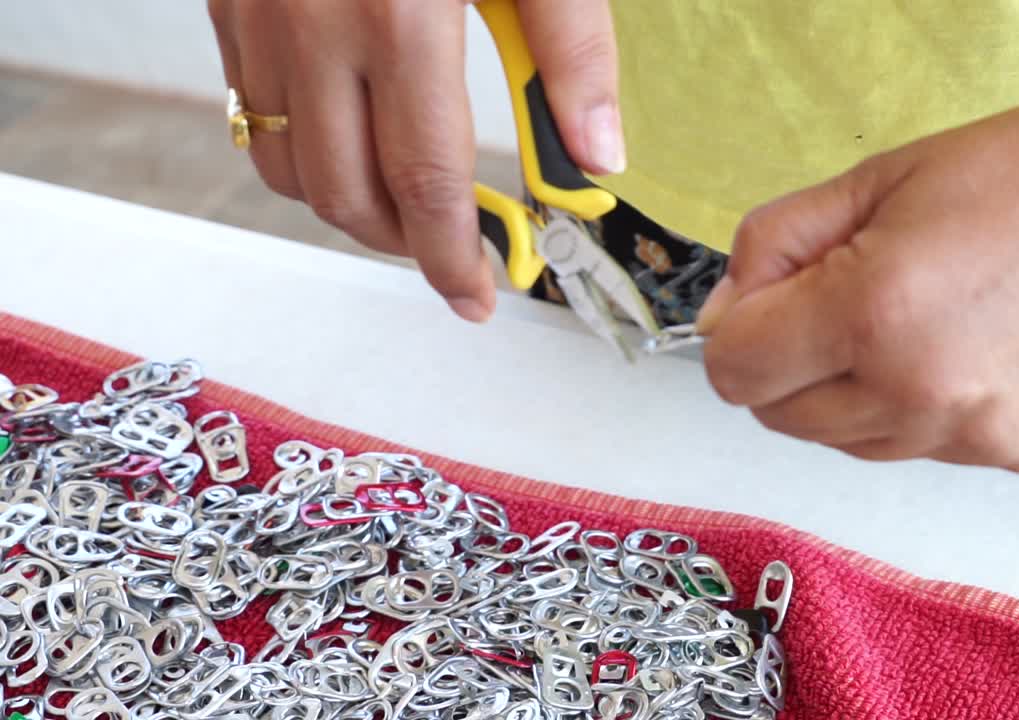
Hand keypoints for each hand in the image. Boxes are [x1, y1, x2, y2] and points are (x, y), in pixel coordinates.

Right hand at [207, 0, 624, 321]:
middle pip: (348, 194)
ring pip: (289, 167)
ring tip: (410, 206)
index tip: (479, 299)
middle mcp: (313, 23)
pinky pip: (255, 114)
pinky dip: (305, 153)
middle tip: (457, 250)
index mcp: (399, 13)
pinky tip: (355, 141)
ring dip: (352, 208)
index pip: (426, 181)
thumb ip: (572, 50)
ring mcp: (259, 14)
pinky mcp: (229, 1)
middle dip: (407, 245)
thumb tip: (596, 156)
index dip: (452, 258)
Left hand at [698, 92, 1018, 471]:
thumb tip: (716, 318)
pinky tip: (958, 349)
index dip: (735, 329)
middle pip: (777, 416)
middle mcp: (915, 394)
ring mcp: (966, 436)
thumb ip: (771, 248)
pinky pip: (911, 447)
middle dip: (783, 361)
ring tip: (908, 320)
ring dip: (843, 390)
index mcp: (871, 314)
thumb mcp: (872, 180)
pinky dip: (907, 409)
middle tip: (839, 298)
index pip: (732, 370)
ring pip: (840, 439)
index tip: (769, 296)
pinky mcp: (1008, 457)